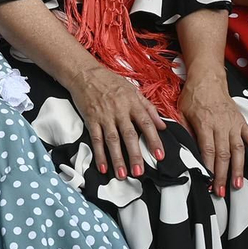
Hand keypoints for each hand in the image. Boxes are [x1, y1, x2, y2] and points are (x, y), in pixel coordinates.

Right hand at [64, 62, 166, 180]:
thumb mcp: (133, 90)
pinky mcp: (91, 119)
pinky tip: (103, 167)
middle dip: (135, 155)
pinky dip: (99, 154)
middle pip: (129, 135)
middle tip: (139, 172)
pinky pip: (96, 139)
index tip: (160, 156)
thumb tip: (163, 126)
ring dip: (117, 158)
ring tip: (122, 174)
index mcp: (132, 103)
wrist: (85, 74)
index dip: (154, 140)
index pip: (146, 123)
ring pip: (112, 140)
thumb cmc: (110, 82)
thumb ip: (148, 108)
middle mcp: (119, 110)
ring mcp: (104, 116)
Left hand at [178, 67, 247, 196]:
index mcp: (204, 123)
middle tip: (220, 191)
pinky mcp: (242, 122)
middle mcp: (221, 125)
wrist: (208, 78)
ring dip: (238, 169)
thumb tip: (186, 151)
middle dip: (222, 174)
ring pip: (238, 150)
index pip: (207, 149)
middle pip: (223, 154)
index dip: (208, 167)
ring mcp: (233, 124)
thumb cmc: (193, 96)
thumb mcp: (181, 111)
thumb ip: (185, 130)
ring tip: (237, 185)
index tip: (207, 181)